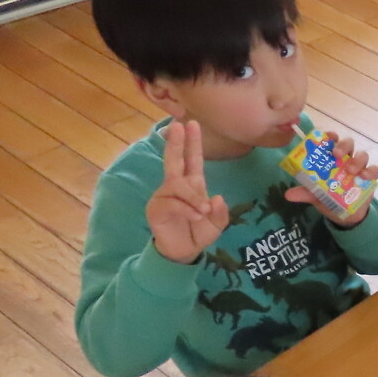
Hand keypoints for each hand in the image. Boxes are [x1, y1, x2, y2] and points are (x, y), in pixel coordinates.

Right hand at [147, 121, 228, 263]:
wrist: (183, 253)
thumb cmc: (198, 233)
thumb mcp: (216, 224)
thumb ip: (220, 213)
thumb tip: (216, 198)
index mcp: (192, 186)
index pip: (192, 160)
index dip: (192, 143)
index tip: (191, 123)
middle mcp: (175, 187)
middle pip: (174, 160)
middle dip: (176, 142)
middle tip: (178, 125)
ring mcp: (164, 196)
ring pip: (179, 186)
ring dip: (194, 197)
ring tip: (202, 211)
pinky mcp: (156, 208)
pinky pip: (173, 203)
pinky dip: (188, 209)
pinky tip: (196, 216)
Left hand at [284, 135, 377, 226]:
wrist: (346, 215)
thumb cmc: (329, 198)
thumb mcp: (316, 196)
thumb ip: (305, 193)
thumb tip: (288, 194)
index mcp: (332, 158)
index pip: (332, 141)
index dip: (330, 136)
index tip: (327, 137)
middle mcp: (346, 158)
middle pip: (348, 143)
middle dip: (343, 145)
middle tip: (336, 154)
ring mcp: (359, 167)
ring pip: (362, 154)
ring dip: (357, 159)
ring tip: (351, 169)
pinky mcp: (370, 177)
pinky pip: (374, 169)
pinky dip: (371, 171)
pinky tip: (365, 177)